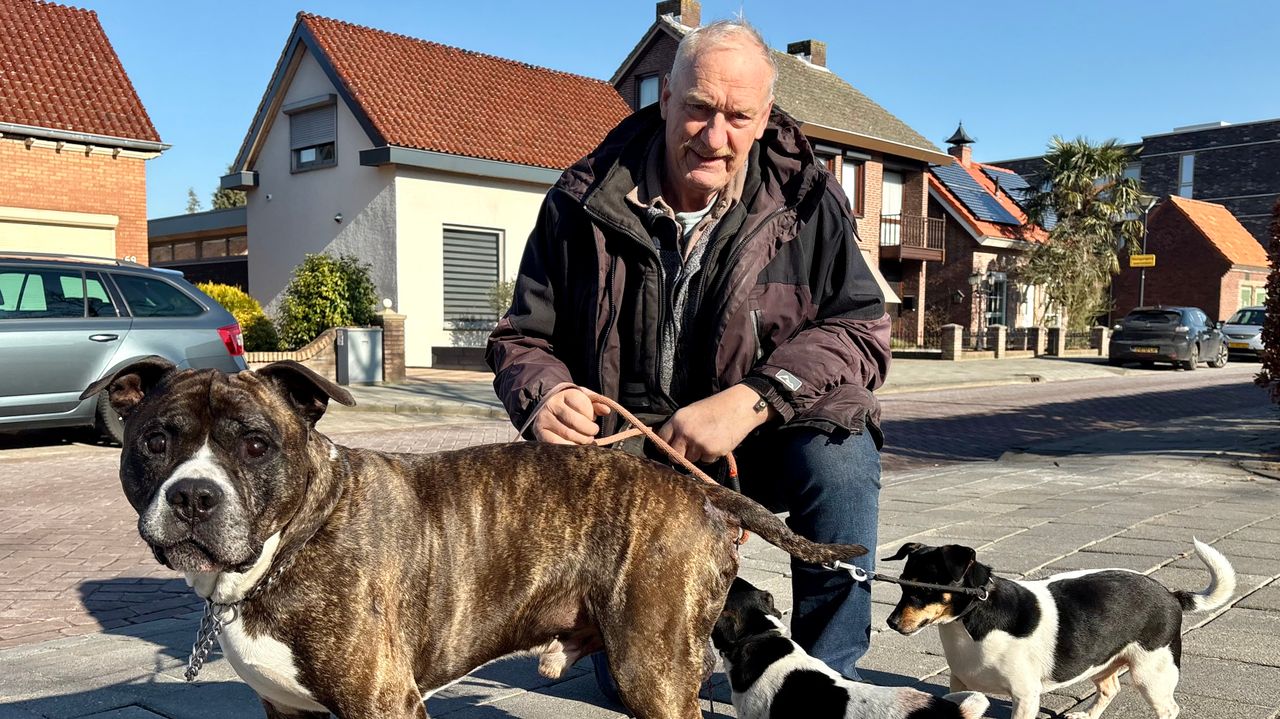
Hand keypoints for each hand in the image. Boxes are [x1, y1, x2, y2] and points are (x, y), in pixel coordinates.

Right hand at [532, 388, 611, 444]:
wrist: (547, 409)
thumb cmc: (571, 406)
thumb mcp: (584, 399)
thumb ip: (596, 403)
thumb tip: (607, 410)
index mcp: (565, 394)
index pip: (582, 404)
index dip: (591, 415)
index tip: (593, 419)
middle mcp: (552, 405)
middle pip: (575, 421)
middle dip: (588, 430)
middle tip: (592, 434)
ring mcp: (544, 419)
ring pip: (568, 434)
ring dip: (581, 440)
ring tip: (585, 440)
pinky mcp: (540, 432)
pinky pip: (557, 444)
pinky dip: (569, 447)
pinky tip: (574, 446)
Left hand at [657, 384, 773, 463]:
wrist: (739, 407)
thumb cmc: (717, 408)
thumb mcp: (692, 412)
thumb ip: (679, 427)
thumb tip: (669, 442)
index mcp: (678, 419)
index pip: (662, 439)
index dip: (665, 446)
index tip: (668, 449)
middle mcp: (685, 432)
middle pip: (674, 455)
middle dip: (680, 456)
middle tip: (688, 452)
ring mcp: (698, 443)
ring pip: (690, 459)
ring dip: (697, 455)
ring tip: (708, 440)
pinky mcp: (711, 451)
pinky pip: (705, 460)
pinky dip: (710, 456)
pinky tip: (717, 442)